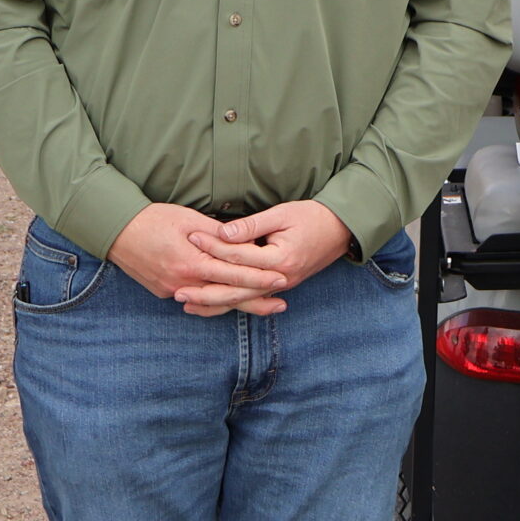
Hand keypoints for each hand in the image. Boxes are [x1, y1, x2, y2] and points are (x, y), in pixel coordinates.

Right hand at [107, 202, 291, 316]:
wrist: (116, 231)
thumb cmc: (155, 219)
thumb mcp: (190, 219)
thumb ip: (220, 234)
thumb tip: (248, 240)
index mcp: (191, 263)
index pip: (233, 275)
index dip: (259, 278)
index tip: (281, 278)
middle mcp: (182, 283)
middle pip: (226, 297)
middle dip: (256, 299)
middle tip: (282, 302)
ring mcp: (171, 290)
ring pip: (212, 302)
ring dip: (239, 305)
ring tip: (266, 307)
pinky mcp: (164, 292)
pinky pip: (196, 300)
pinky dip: (216, 301)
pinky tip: (233, 302)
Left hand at [190, 201, 353, 314]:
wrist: (342, 229)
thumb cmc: (313, 216)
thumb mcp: (283, 214)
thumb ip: (252, 225)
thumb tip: (223, 231)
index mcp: (280, 259)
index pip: (238, 256)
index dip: (213, 245)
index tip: (191, 237)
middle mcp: (280, 279)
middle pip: (236, 290)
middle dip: (205, 291)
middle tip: (177, 290)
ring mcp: (281, 286)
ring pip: (242, 300)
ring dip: (213, 304)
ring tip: (186, 304)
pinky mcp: (281, 287)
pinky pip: (251, 299)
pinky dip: (230, 304)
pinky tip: (211, 306)